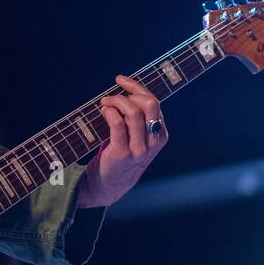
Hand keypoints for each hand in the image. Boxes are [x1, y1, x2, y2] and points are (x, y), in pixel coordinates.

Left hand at [78, 74, 167, 207]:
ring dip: (115, 101)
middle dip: (128, 93)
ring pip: (133, 112)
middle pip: (149, 103)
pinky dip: (109, 113)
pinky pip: (118, 125)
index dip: (136, 87)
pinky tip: (103, 112)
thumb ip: (138, 118)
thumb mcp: (137, 137)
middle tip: (111, 96)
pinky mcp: (123, 154)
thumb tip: (125, 90)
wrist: (109, 185)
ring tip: (104, 103)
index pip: (154, 102)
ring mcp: (139, 149)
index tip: (121, 80)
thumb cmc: (121, 154)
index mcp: (160, 134)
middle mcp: (154, 142)